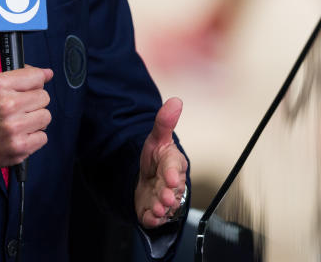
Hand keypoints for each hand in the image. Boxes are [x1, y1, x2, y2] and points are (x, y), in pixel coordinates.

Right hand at [0, 66, 52, 178]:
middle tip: (20, 110)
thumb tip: (48, 73)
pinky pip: (43, 137)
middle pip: (44, 97)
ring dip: (35, 121)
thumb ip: (20, 77)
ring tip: (19, 123)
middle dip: (34, 103)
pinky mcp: (20, 146)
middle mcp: (8, 104)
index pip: (37, 77)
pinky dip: (33, 138)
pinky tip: (19, 136)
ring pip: (46, 117)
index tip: (31, 89)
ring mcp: (15, 127)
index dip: (36, 84)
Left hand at [135, 97, 187, 228]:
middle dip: (169, 195)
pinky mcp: (153, 211)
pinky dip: (152, 220)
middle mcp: (171, 184)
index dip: (173, 173)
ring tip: (156, 208)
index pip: (175, 168)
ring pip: (165, 206)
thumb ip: (164, 122)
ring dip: (161, 209)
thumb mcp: (157, 138)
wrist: (145, 177)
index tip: (170, 177)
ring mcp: (163, 199)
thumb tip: (175, 101)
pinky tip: (149, 217)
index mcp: (174, 164)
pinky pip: (155, 219)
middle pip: (172, 190)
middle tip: (165, 197)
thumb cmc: (155, 158)